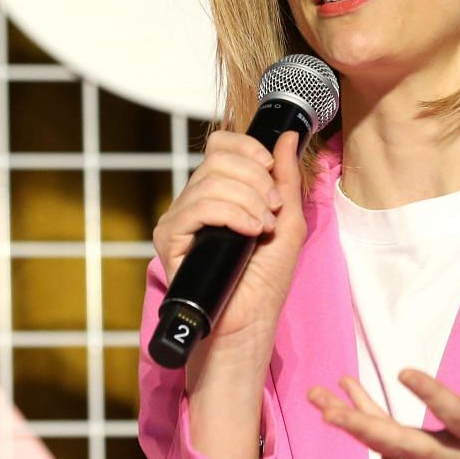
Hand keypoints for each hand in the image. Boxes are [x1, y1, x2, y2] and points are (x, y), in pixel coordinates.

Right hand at [151, 129, 305, 354]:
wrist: (249, 322)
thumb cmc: (266, 280)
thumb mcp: (289, 221)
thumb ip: (287, 178)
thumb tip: (289, 136)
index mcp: (220, 192)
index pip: (220, 146)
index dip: (247, 148)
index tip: (270, 167)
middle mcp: (196, 200)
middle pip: (217, 158)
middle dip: (255, 179)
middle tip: (272, 209)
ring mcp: (181, 218)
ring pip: (210, 181)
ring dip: (248, 200)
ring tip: (263, 227)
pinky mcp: (170, 238)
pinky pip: (197, 207)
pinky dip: (231, 214)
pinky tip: (249, 232)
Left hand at [307, 359, 459, 458]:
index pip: (459, 417)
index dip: (434, 397)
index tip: (406, 372)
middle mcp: (458, 458)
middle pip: (404, 442)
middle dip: (365, 424)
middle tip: (329, 408)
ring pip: (389, 444)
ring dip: (353, 420)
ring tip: (319, 398)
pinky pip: (391, 445)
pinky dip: (366, 425)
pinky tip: (342, 402)